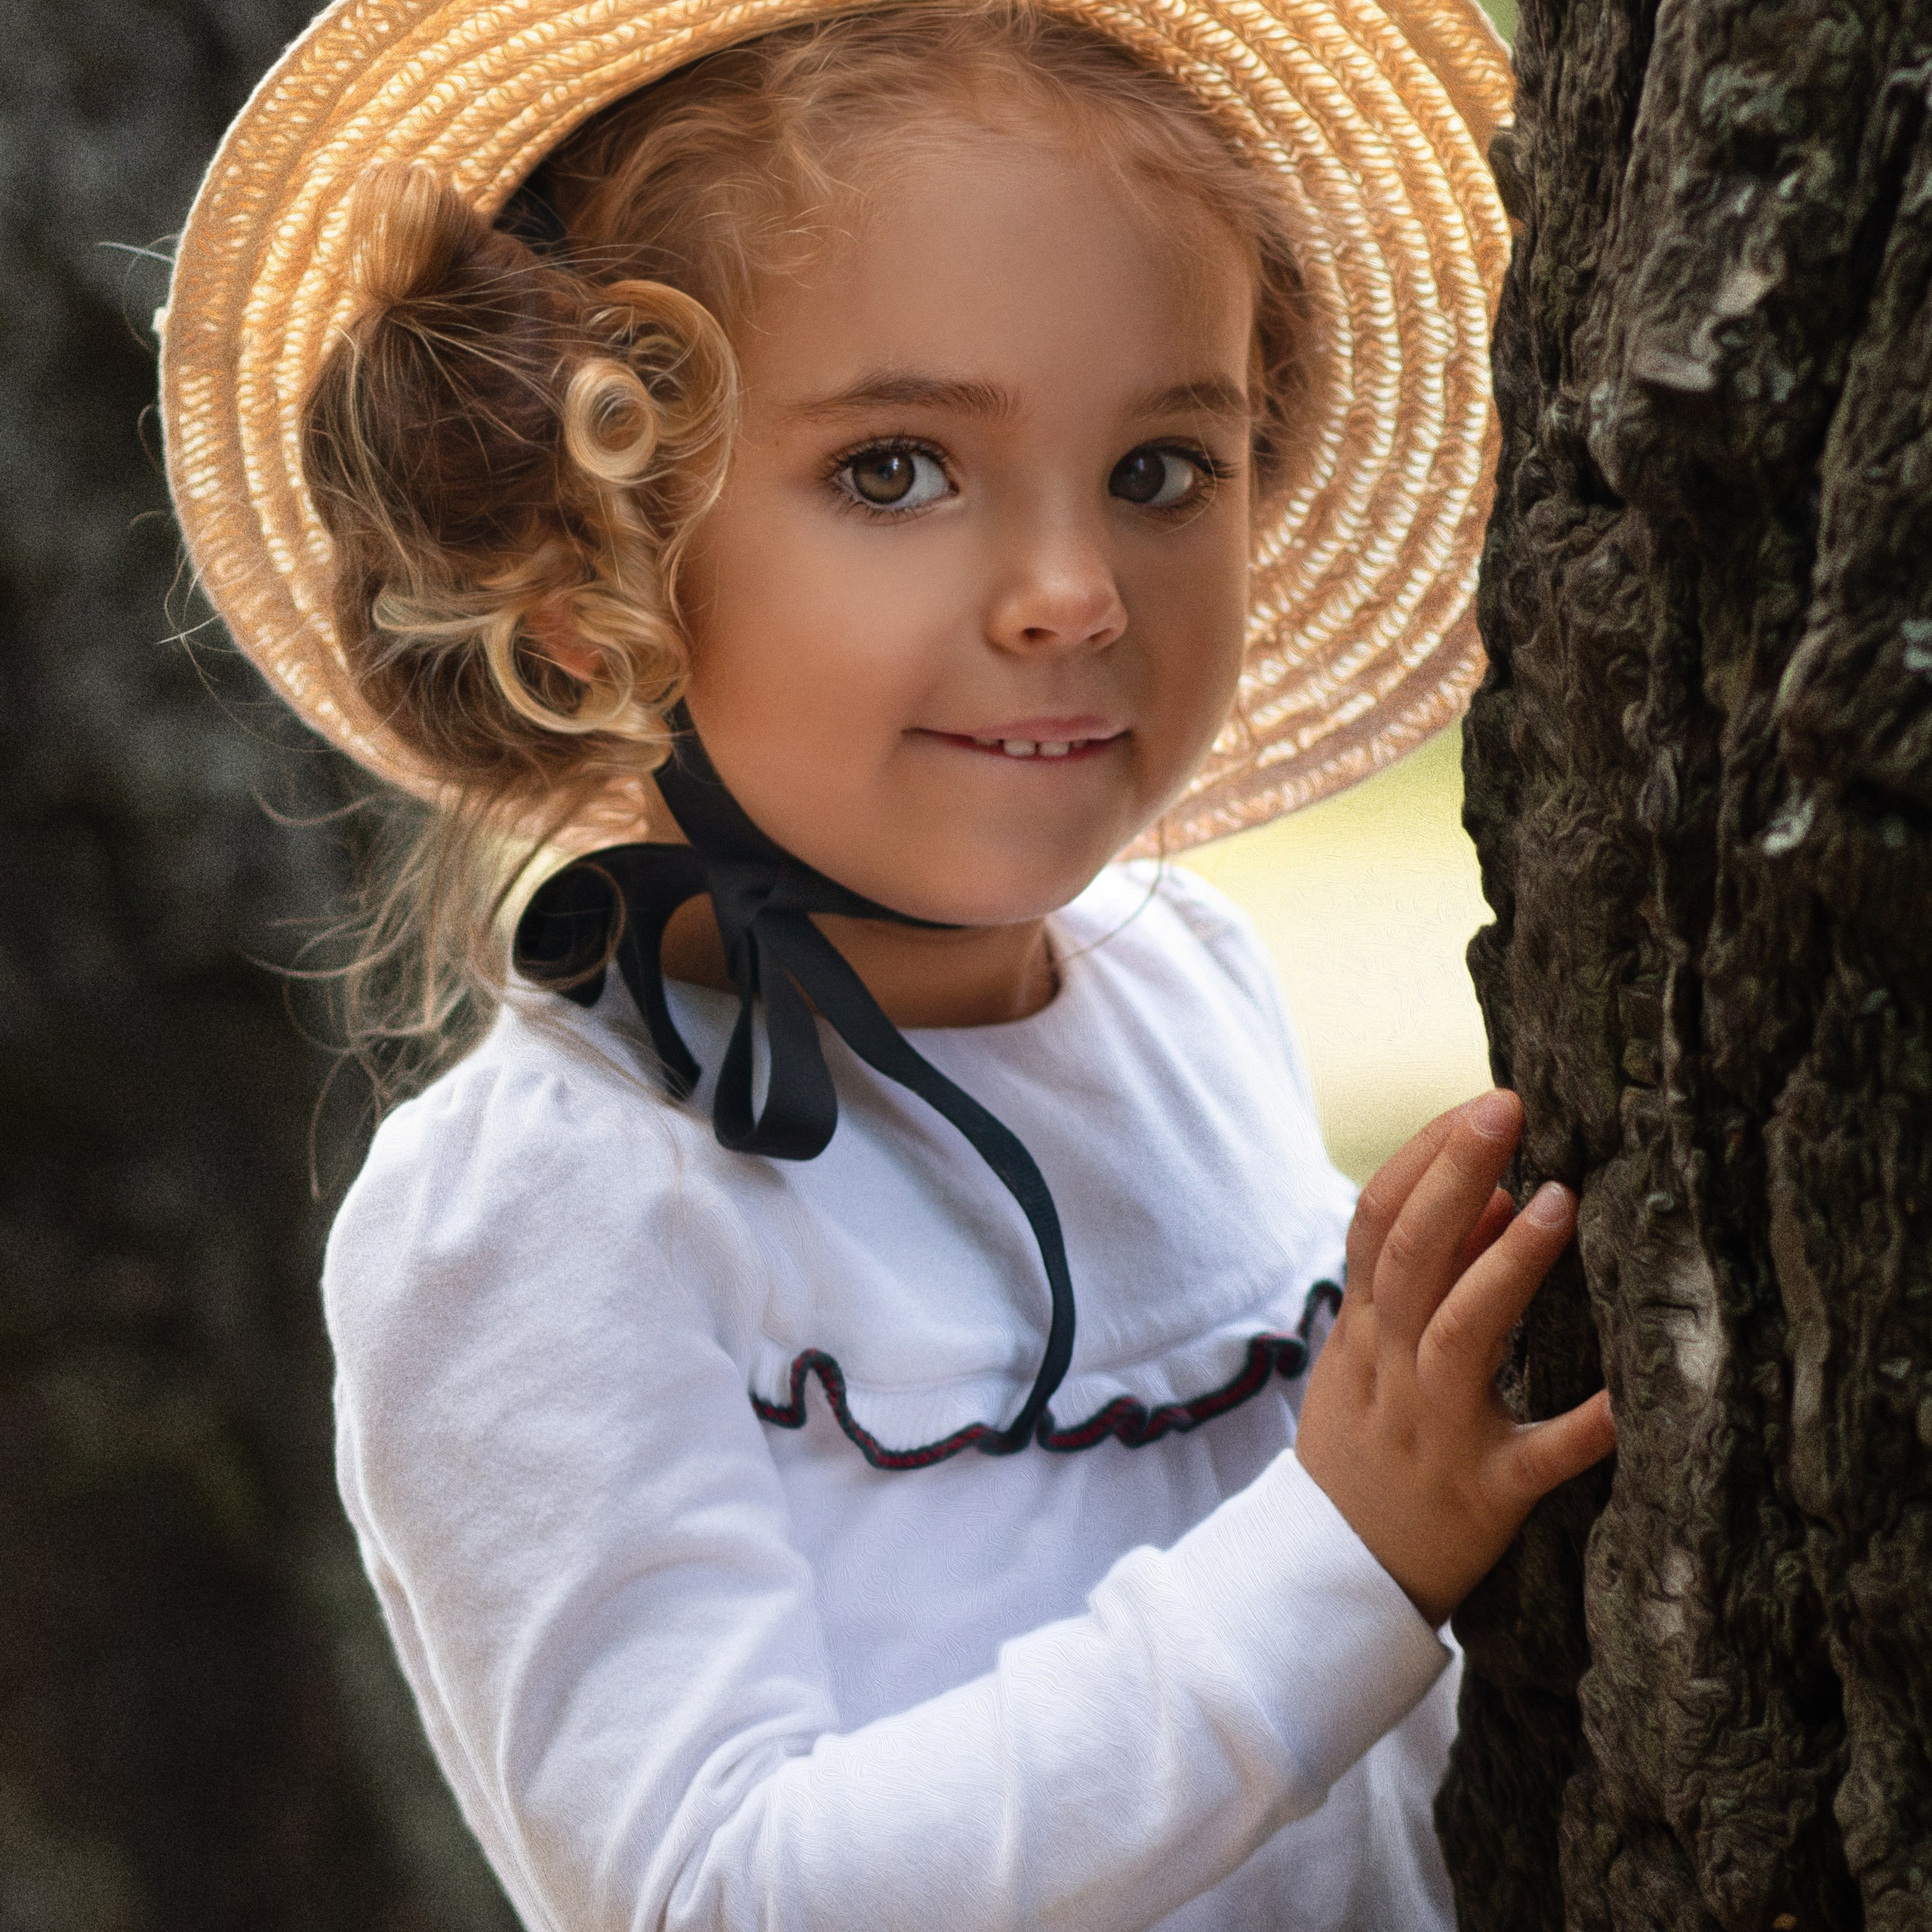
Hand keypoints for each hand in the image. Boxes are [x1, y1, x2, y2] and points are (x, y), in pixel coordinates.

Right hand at [1295, 1089, 1615, 1627]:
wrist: (1332, 1574)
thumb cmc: (1363, 1449)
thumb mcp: (1367, 1357)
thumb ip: (1418, 1282)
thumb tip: (1491, 1194)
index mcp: (1362, 1331)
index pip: (1376, 1222)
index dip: (1423, 1158)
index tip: (1477, 1105)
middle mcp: (1391, 1368)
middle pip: (1412, 1255)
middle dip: (1455, 1175)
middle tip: (1507, 1109)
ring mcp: (1435, 1430)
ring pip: (1460, 1334)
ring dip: (1504, 1265)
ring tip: (1558, 1201)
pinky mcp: (1484, 1495)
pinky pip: (1538, 1458)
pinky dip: (1583, 1426)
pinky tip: (1628, 1396)